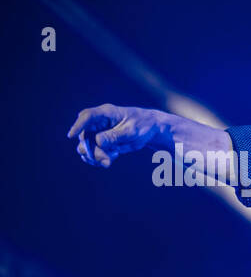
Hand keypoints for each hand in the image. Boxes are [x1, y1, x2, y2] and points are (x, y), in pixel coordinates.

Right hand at [66, 104, 228, 167]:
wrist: (153, 130)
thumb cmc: (144, 125)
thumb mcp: (132, 131)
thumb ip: (115, 136)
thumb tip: (98, 141)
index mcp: (106, 113)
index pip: (87, 117)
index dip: (78, 126)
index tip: (71, 136)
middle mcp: (99, 122)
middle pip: (86, 136)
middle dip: (92, 150)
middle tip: (106, 161)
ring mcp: (100, 132)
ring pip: (88, 146)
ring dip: (96, 156)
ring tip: (108, 162)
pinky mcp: (104, 142)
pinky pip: (95, 151)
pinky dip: (99, 158)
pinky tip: (107, 162)